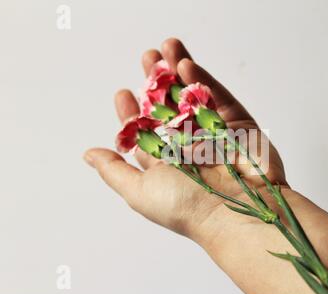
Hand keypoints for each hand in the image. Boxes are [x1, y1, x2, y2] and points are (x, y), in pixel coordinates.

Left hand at [84, 38, 285, 243]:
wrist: (238, 211)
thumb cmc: (185, 206)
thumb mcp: (139, 192)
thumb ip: (114, 171)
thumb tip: (89, 154)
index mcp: (166, 163)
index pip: (145, 132)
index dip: (132, 112)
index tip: (123, 93)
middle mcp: (189, 147)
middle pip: (169, 108)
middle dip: (157, 82)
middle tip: (148, 58)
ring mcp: (214, 134)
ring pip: (194, 96)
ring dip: (179, 71)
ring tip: (166, 46)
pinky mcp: (238, 125)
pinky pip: (218, 97)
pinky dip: (203, 79)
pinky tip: (186, 63)